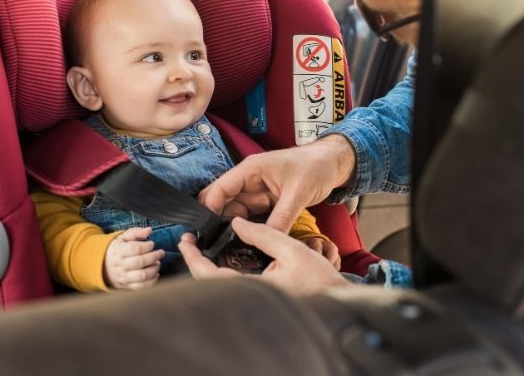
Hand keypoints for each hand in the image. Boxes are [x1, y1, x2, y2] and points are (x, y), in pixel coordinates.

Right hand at [104, 227, 164, 290]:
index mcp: (119, 251)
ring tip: (157, 263)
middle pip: (140, 262)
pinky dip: (152, 281)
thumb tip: (149, 230)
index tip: (152, 243)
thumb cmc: (118, 249)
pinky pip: (141, 286)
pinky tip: (155, 273)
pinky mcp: (127, 285)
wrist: (104, 266)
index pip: (134, 248)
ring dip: (154, 269)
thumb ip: (136, 232)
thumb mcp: (123, 238)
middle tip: (160, 253)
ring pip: (142, 275)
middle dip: (154, 256)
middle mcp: (121, 265)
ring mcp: (124, 276)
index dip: (146, 246)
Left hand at [179, 218, 351, 294]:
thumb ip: (263, 234)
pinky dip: (223, 270)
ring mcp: (254, 300)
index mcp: (255, 288)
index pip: (211, 275)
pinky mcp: (260, 298)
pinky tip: (225, 256)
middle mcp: (250, 297)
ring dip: (208, 266)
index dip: (194, 258)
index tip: (186, 241)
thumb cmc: (319, 278)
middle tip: (190, 241)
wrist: (337, 298)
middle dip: (196, 261)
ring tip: (203, 245)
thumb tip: (237, 223)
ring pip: (221, 284)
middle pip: (210, 283)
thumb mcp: (292, 249)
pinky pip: (233, 285)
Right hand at [199, 134, 355, 231]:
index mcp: (250, 170)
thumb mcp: (298, 193)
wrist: (332, 164)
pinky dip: (248, 229)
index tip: (206, 233)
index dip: (209, 210)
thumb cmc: (315, 167)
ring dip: (233, 229)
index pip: (219, 189)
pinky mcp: (265, 202)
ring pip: (235, 213)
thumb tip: (267, 240)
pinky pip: (250, 218)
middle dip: (217, 223)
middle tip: (216, 246)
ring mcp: (256, 192)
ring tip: (229, 249)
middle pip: (222, 203)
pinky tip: (246, 244)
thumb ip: (281, 218)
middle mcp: (249, 181)